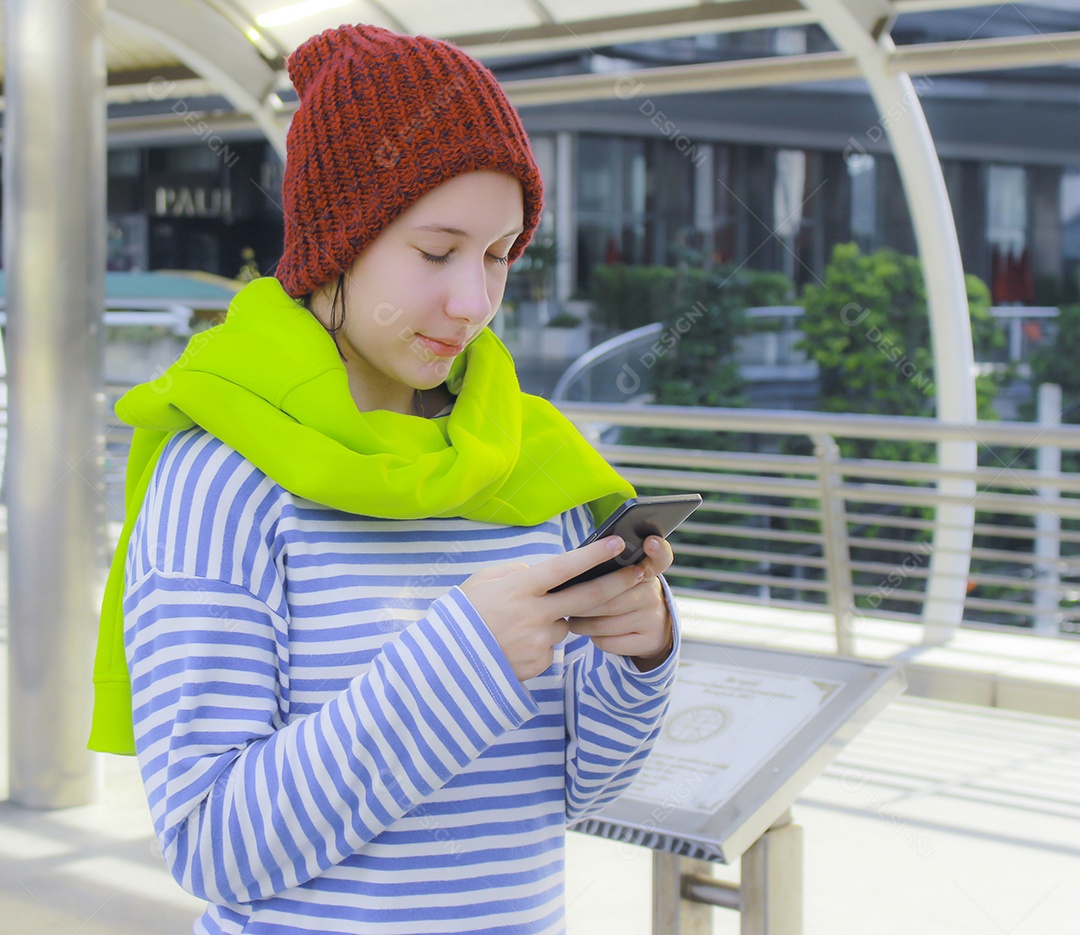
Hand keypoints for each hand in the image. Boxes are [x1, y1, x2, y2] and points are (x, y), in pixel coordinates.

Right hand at [459, 536, 645, 680]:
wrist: (445, 665)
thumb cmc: (462, 616)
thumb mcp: (482, 582)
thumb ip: (514, 571)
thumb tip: (538, 570)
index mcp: (519, 588)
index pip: (564, 567)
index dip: (593, 554)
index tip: (617, 542)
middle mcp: (534, 614)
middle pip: (588, 598)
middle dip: (618, 583)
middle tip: (639, 572)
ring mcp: (539, 642)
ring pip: (564, 624)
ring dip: (554, 619)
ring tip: (520, 623)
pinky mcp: (540, 664)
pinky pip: (550, 648)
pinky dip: (539, 643)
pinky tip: (515, 644)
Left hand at [564, 535, 673, 670]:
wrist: (649, 630)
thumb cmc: (622, 596)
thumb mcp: (621, 579)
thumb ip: (608, 571)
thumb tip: (574, 569)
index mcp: (647, 571)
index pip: (660, 556)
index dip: (656, 549)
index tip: (649, 542)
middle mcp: (653, 593)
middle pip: (612, 597)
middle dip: (583, 601)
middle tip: (564, 600)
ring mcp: (653, 618)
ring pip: (606, 622)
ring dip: (583, 622)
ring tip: (572, 617)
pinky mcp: (648, 641)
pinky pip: (610, 641)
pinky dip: (594, 638)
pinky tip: (589, 631)